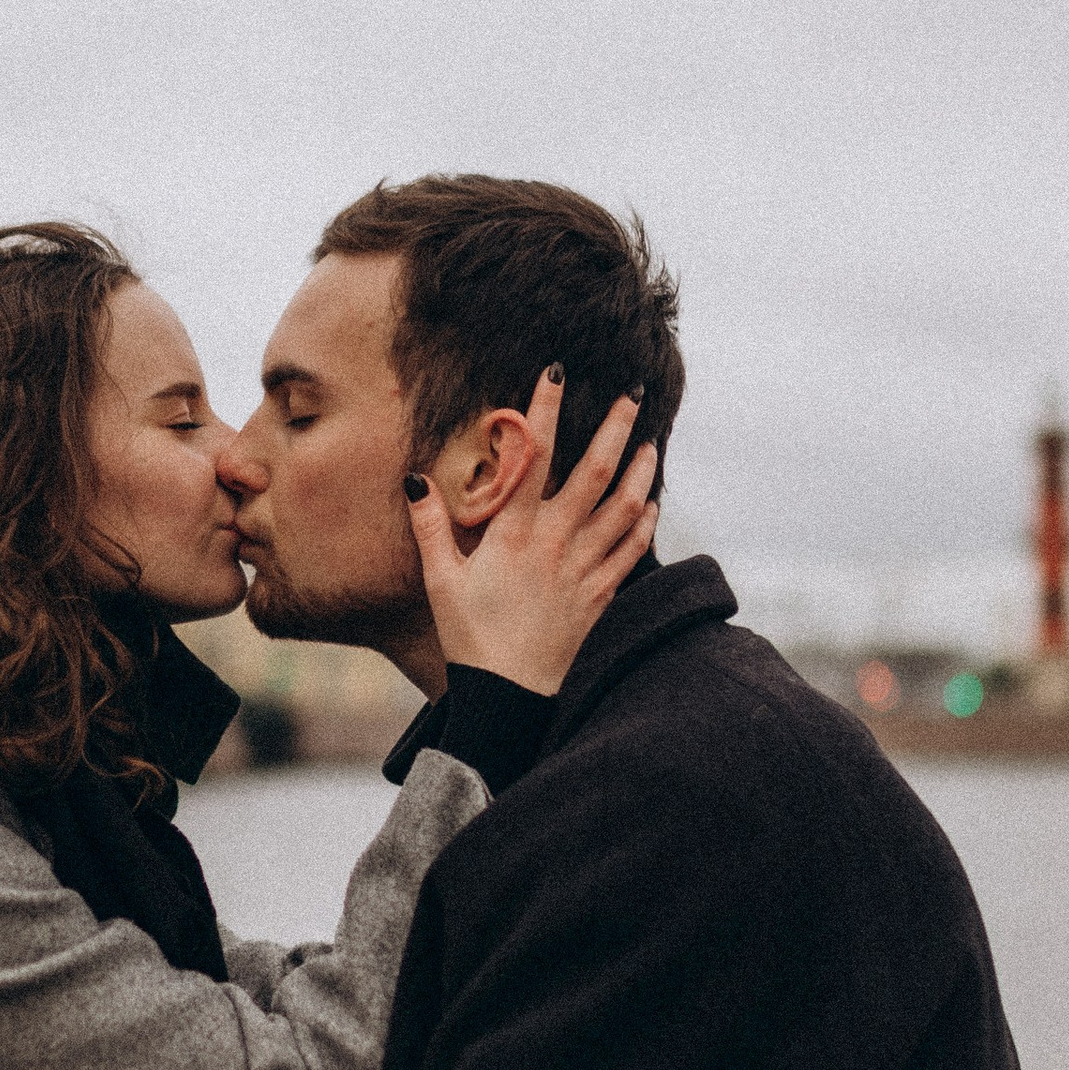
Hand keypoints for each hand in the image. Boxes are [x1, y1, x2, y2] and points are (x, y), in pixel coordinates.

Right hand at [406, 375, 658, 696]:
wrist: (508, 695)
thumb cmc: (469, 637)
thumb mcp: (440, 580)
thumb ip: (430, 527)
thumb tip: (417, 479)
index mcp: (513, 534)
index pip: (533, 459)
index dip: (545, 413)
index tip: (556, 374)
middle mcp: (555, 544)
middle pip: (594, 474)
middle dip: (615, 429)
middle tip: (633, 395)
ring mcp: (583, 570)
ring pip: (622, 510)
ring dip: (640, 473)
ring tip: (651, 445)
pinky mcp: (599, 596)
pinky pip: (629, 553)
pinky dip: (643, 525)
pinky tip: (650, 506)